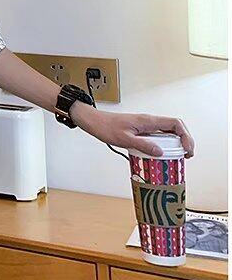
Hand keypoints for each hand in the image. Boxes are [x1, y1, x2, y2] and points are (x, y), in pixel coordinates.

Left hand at [71, 102, 194, 157]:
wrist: (93, 121)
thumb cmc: (106, 127)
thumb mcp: (124, 139)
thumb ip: (143, 145)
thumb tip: (160, 153)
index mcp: (148, 121)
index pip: (175, 124)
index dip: (186, 136)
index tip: (187, 150)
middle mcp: (149, 122)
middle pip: (174, 129)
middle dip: (183, 142)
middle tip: (184, 157)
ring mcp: (145, 126)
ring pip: (166, 133)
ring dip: (173, 145)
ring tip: (175, 159)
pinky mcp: (139, 130)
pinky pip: (156, 137)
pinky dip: (161, 146)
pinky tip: (158, 156)